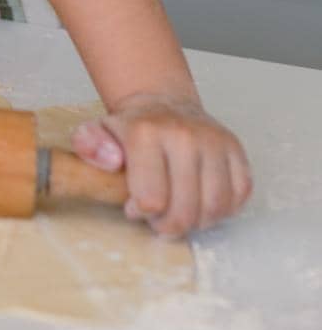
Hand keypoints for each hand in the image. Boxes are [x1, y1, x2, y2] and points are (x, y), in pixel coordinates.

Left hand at [70, 92, 252, 238]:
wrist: (163, 104)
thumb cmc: (130, 129)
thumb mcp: (95, 133)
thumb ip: (89, 146)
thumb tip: (112, 161)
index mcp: (147, 133)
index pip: (152, 200)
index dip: (141, 213)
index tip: (134, 205)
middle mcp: (185, 135)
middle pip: (185, 210)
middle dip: (168, 225)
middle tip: (158, 217)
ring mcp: (214, 141)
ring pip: (215, 208)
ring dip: (196, 221)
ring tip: (179, 210)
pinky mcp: (235, 149)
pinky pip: (239, 195)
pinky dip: (222, 209)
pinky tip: (201, 201)